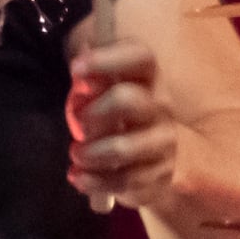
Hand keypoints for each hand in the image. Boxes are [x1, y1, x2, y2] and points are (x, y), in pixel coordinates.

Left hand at [62, 33, 205, 214]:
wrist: (162, 156)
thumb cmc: (121, 116)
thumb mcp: (108, 91)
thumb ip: (93, 79)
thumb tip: (80, 67)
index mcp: (149, 80)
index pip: (140, 57)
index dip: (108, 59)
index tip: (76, 68)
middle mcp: (161, 108)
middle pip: (128, 100)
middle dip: (95, 112)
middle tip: (80, 124)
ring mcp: (164, 143)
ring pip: (124, 147)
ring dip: (91, 152)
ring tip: (77, 154)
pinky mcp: (159, 175)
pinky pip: (125, 181)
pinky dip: (94, 181)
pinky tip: (79, 177)